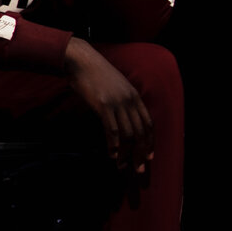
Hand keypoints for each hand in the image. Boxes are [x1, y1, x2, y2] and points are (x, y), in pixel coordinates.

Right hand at [66, 36, 152, 171]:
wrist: (81, 61)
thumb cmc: (95, 74)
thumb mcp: (116, 86)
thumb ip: (123, 100)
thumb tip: (123, 118)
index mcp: (135, 96)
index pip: (148, 124)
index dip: (150, 142)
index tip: (149, 156)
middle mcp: (130, 100)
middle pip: (141, 132)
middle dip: (141, 153)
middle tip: (138, 169)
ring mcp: (118, 103)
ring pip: (128, 135)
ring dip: (126, 153)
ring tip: (121, 165)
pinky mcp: (104, 105)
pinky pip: (113, 130)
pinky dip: (114, 145)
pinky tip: (112, 154)